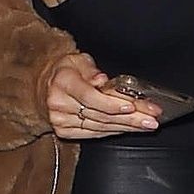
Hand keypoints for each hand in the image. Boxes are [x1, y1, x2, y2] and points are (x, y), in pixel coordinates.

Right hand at [44, 51, 159, 139]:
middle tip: (151, 118)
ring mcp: (62, 121)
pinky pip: (95, 133)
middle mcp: (60, 104)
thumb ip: (90, 69)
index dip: (111, 103)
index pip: (89, 96)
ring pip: (101, 126)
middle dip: (130, 117)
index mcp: (63, 82)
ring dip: (127, 126)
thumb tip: (101, 80)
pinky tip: (130, 129)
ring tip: (147, 124)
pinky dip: (115, 131)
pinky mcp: (66, 132)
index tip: (131, 105)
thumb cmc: (65, 71)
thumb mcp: (77, 60)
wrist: (42, 88)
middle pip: (101, 114)